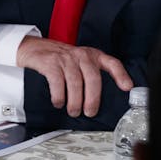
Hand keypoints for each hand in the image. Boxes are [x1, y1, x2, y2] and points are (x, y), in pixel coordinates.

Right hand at [15, 36, 132, 117]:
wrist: (33, 48)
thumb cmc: (60, 59)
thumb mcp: (79, 62)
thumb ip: (90, 74)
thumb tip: (98, 100)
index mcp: (92, 55)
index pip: (111, 62)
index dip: (121, 75)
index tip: (127, 87)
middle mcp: (81, 55)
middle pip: (93, 78)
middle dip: (92, 98)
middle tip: (90, 112)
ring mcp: (65, 58)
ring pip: (75, 82)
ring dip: (75, 101)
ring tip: (73, 111)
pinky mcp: (50, 63)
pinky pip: (57, 82)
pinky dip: (59, 96)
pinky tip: (58, 102)